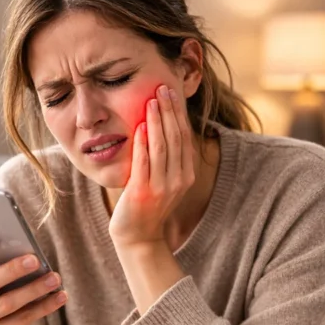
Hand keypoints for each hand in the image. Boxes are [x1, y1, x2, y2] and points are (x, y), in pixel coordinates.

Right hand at [0, 237, 66, 324]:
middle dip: (12, 270)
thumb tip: (28, 251)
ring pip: (7, 303)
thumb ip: (2, 264)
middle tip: (35, 260)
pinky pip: (22, 319)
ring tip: (55, 278)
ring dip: (34, 289)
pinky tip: (60, 296)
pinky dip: (44, 307)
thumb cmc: (0, 293)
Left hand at [108, 84, 195, 248]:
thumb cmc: (148, 204)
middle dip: (169, 111)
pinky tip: (140, 125)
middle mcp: (178, 180)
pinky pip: (144, 162)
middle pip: (175, 138)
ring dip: (156, 121)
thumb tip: (162, 126)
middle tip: (162, 88)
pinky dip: (143, 142)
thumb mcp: (164, 180)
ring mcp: (161, 187)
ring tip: (151, 101)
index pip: (184, 137)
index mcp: (186, 175)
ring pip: (162, 147)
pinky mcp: (142, 192)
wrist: (138, 236)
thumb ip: (166, 158)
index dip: (178, 114)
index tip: (171, 93)